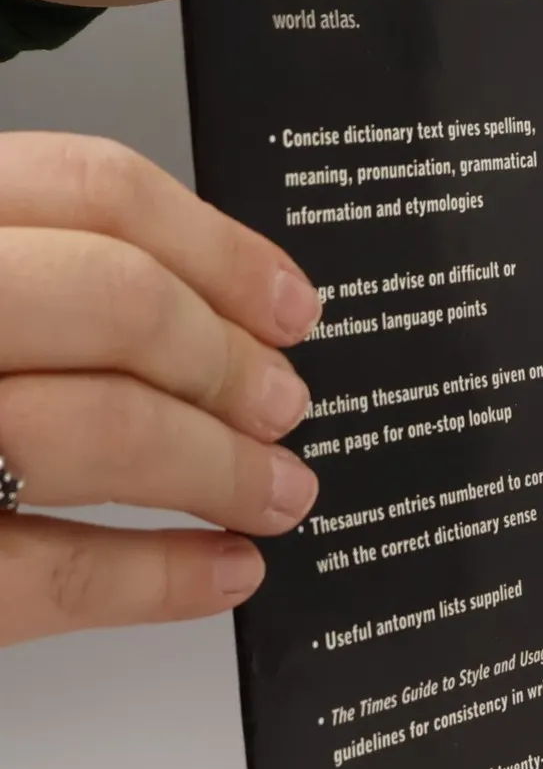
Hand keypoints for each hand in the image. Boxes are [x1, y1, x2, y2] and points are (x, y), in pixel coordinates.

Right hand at [0, 132, 321, 646]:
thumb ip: (14, 265)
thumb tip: (199, 305)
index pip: (85, 187)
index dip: (218, 248)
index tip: (290, 304)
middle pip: (110, 304)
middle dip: (227, 364)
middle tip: (286, 407)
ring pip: (90, 431)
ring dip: (218, 470)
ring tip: (281, 493)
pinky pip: (41, 574)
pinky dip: (159, 580)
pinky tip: (225, 574)